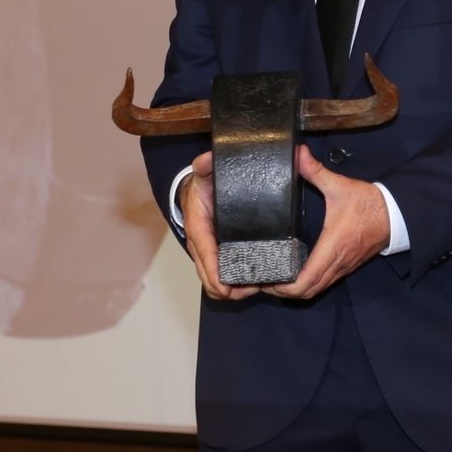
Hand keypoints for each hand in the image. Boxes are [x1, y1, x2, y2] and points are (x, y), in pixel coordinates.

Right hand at [180, 150, 257, 300]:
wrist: (196, 189)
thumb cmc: (203, 184)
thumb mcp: (205, 172)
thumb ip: (206, 165)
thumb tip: (206, 160)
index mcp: (198, 227)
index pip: (205, 255)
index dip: (215, 273)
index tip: (228, 287)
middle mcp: (201, 245)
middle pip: (209, 277)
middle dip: (228, 289)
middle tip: (254, 288)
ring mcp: (208, 252)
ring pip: (214, 282)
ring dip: (232, 290)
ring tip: (256, 287)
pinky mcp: (217, 255)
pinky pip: (220, 277)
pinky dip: (233, 285)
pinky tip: (253, 282)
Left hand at [265, 146, 389, 299]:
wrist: (397, 214)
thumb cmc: (369, 203)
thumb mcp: (340, 186)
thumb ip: (316, 171)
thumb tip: (298, 154)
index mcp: (332, 247)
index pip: (304, 281)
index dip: (282, 287)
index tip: (263, 280)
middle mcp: (336, 263)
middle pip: (305, 292)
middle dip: (281, 291)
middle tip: (261, 279)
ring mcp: (342, 268)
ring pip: (314, 290)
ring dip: (293, 290)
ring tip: (273, 279)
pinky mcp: (345, 266)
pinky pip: (322, 284)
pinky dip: (306, 285)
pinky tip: (293, 273)